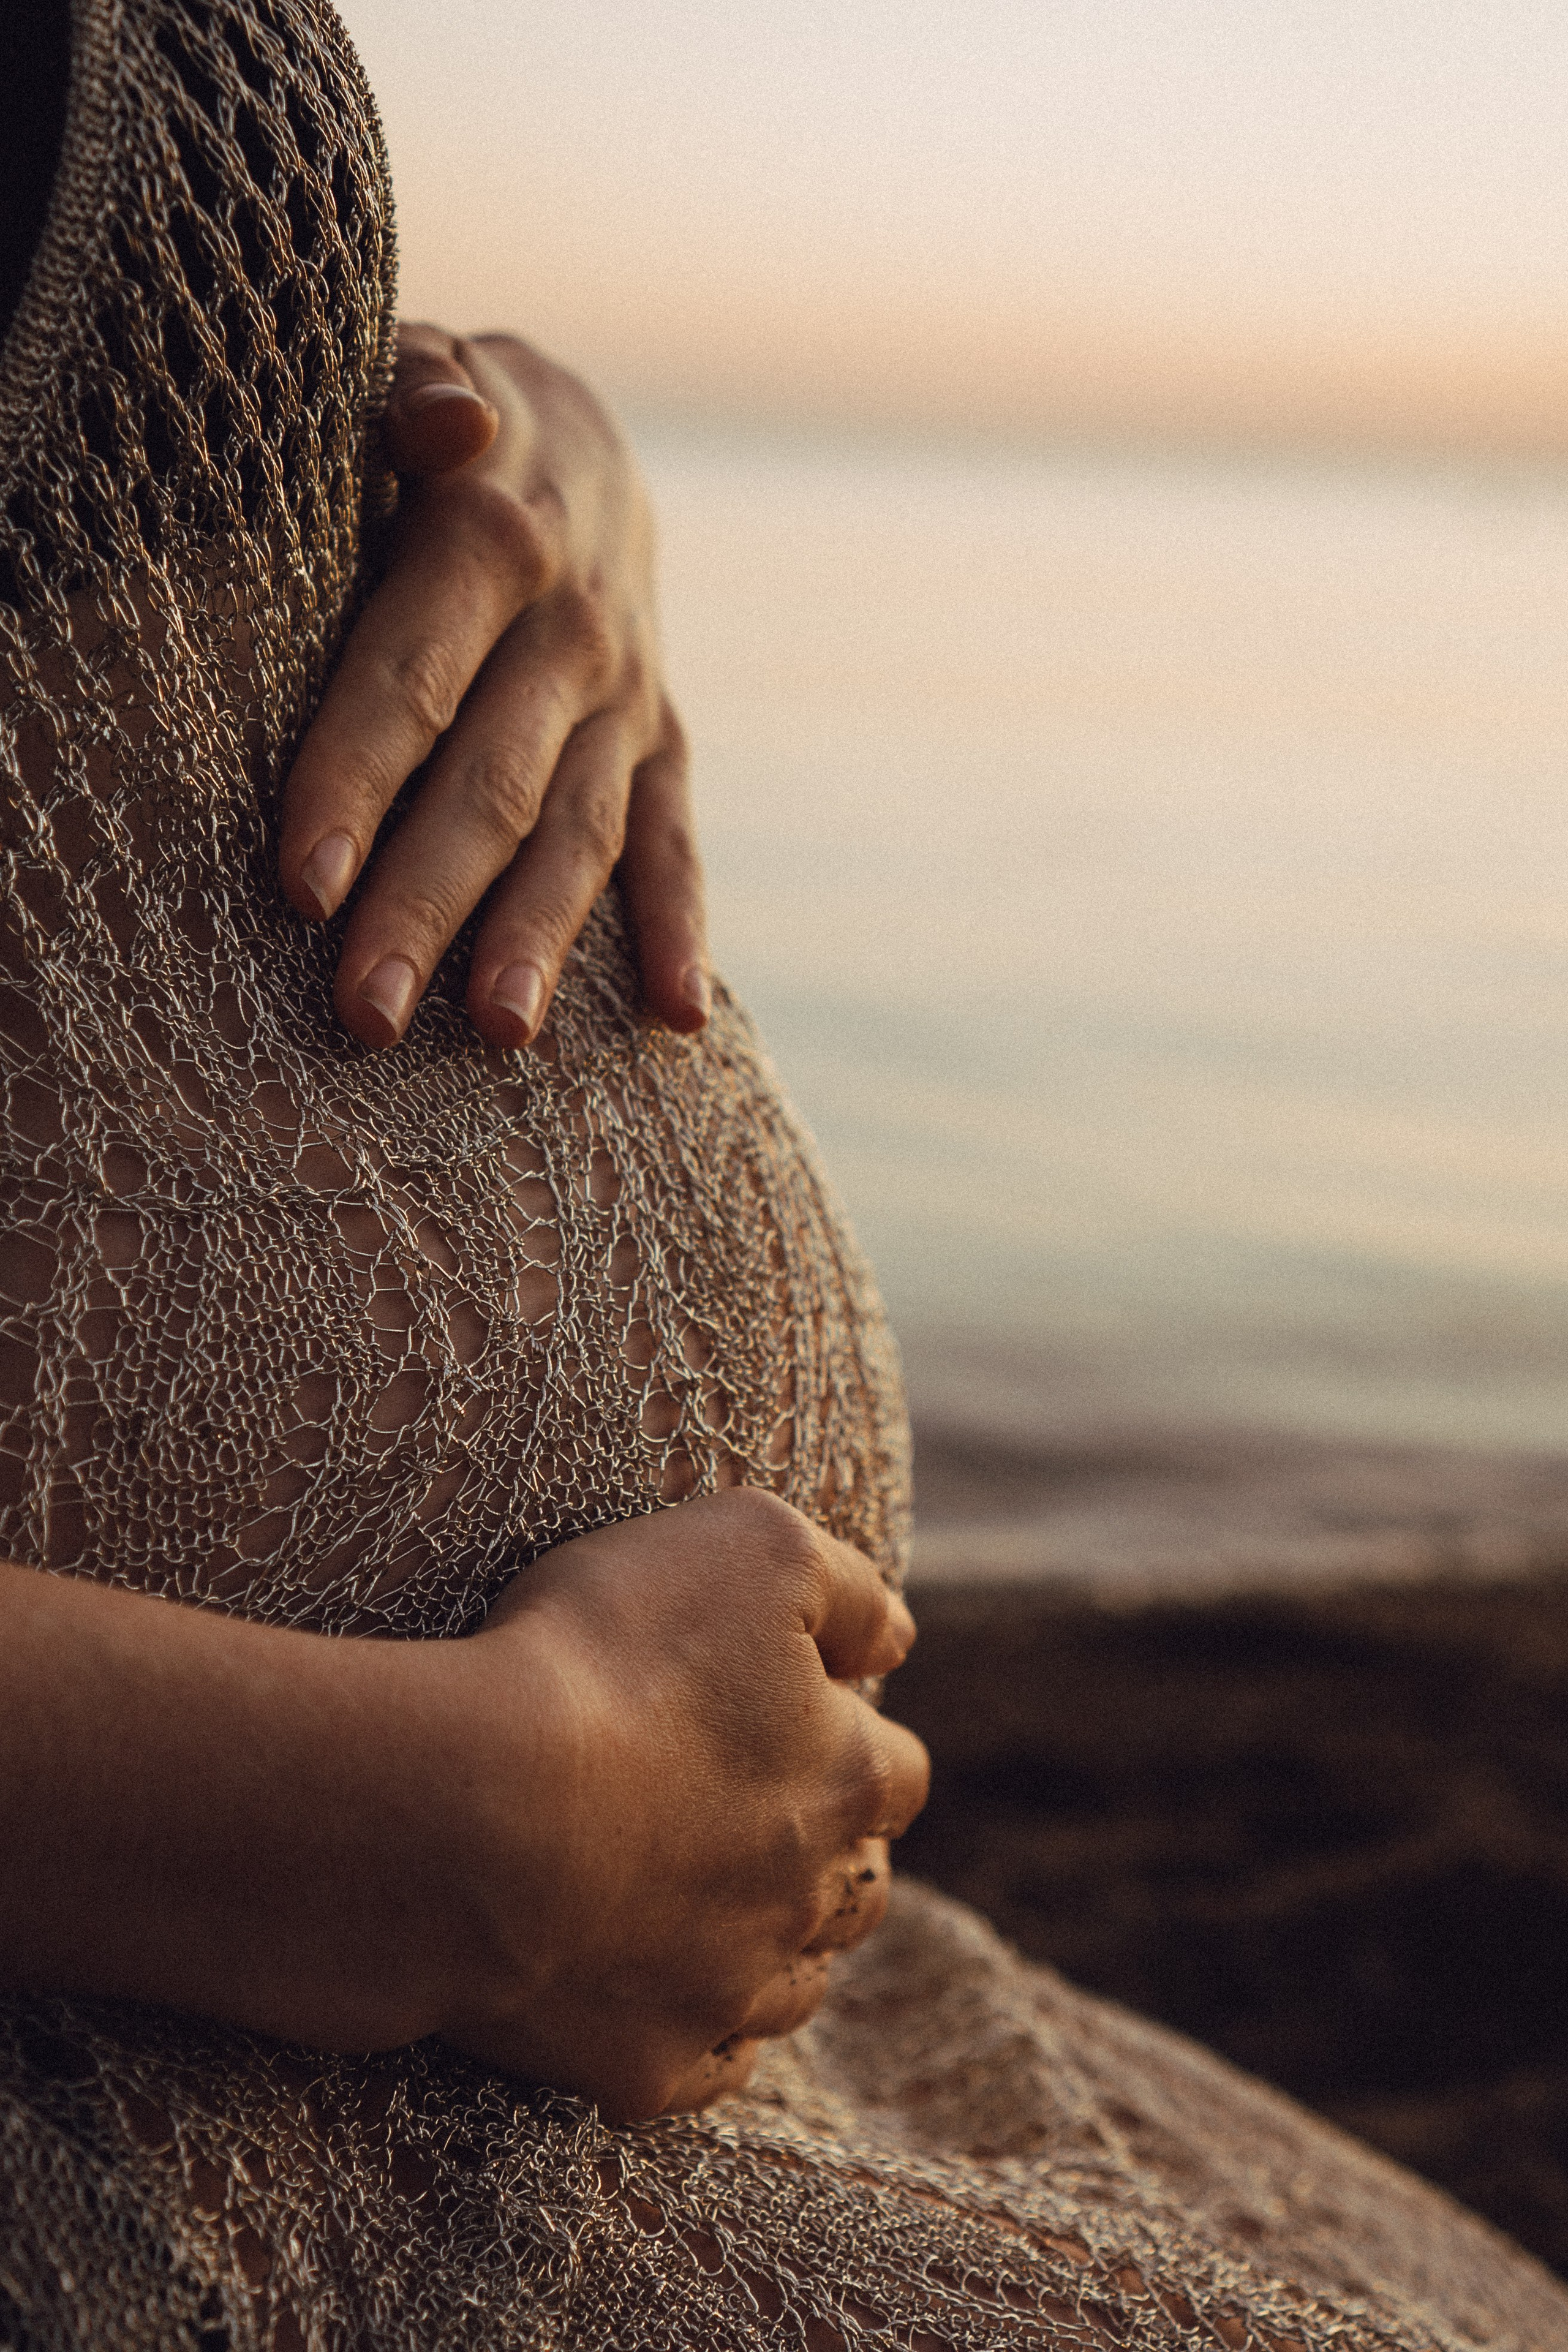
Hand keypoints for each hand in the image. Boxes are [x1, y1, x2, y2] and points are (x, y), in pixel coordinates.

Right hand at [0, 1494, 926, 2127]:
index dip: (849, 1740)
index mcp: (847, 1779)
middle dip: (825, 1855)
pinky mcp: (647, 2064)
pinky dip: (693, 2028)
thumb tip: (893, 1640)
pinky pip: (704, 2064)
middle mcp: (811, 1898)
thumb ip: (843, 1586)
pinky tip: (654, 1991)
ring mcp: (730, 1991)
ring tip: (707, 1905)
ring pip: (790, 1984)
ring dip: (766, 1944)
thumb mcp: (751, 1545)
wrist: (473, 1814)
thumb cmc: (607, 1658)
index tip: (795, 1723)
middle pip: (856, 1888)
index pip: (894, 1770)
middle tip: (751, 1818)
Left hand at [279, 325, 706, 1049]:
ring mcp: (629, 698)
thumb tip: (448, 421)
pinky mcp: (663, 742)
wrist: (581, 440)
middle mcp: (575, 632)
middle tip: (365, 1011)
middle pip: (493, 783)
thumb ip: (411, 390)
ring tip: (495, 1036)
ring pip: (581, 833)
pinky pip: (676, 842)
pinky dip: (679, 927)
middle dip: (426, 901)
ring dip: (537, 937)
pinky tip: (675, 1018)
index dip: (356, 777)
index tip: (303, 883)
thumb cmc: (441, 417)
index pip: (413, 675)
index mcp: (495, 537)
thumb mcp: (418, 367)